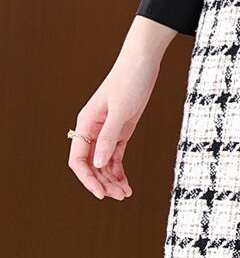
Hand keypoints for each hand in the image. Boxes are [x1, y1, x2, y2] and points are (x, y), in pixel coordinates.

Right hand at [67, 17, 173, 200]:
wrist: (143, 61)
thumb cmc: (129, 80)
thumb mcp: (120, 110)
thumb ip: (108, 137)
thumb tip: (99, 164)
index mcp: (86, 124)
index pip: (78, 159)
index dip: (86, 179)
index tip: (100, 193)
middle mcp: (93, 130)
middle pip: (91, 165)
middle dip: (102, 182)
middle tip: (119, 196)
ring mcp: (107, 131)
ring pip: (103, 163)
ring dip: (111, 179)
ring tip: (125, 193)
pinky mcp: (121, 129)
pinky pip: (115, 155)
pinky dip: (118, 170)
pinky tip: (125, 183)